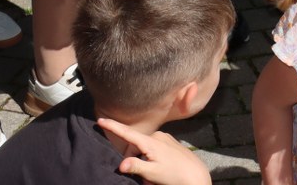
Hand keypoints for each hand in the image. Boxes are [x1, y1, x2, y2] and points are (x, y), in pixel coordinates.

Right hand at [96, 118, 211, 184]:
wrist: (195, 175)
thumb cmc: (174, 174)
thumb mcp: (152, 173)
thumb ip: (136, 166)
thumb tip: (120, 165)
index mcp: (151, 142)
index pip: (127, 133)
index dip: (113, 127)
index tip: (100, 120)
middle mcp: (158, 136)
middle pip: (135, 147)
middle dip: (134, 160)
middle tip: (143, 176)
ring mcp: (165, 138)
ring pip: (144, 149)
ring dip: (143, 162)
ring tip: (153, 176)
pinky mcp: (170, 143)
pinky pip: (154, 150)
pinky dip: (151, 160)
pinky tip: (159, 170)